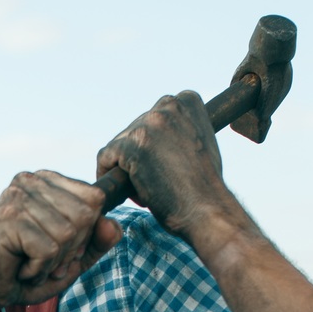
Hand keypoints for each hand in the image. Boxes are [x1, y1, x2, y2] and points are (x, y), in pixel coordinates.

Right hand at [0, 170, 121, 311]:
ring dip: (53, 263)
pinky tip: (20, 268)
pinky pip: (49, 250)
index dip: (85, 232)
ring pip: (67, 234)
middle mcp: (29, 181)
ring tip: (29, 263)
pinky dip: (39, 270)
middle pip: (84, 215)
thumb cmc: (27, 270)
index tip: (57, 246)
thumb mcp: (72, 257)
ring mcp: (16, 198)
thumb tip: (114, 225)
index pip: (94, 198)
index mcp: (46, 181)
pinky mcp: (8, 220)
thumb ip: (98, 241)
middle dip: (70, 249)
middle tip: (42, 258)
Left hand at [96, 91, 240, 240]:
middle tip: (155, 180)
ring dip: (127, 167)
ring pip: (119, 144)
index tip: (161, 163)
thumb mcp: (199, 142)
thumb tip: (157, 133)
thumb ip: (179, 129)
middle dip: (139, 155)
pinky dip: (111, 175)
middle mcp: (167, 107)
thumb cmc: (205, 186)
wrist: (206, 210)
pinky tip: (129, 190)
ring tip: (147, 188)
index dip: (154, 142)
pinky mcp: (130, 147)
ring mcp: (147, 125)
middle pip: (135, 129)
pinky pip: (106, 158)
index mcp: (186, 101)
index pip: (154, 115)